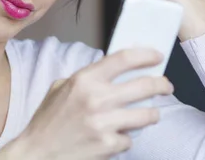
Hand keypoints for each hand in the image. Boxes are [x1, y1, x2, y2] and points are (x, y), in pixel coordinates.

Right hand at [4, 48, 173, 159]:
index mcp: (84, 80)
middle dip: (161, 84)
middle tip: (166, 86)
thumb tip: (113, 69)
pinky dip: (126, 137)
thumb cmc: (48, 120)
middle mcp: (96, 99)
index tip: (156, 56)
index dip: (145, 55)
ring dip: (152, 113)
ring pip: (147, 114)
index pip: (124, 59)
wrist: (38, 153)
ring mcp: (104, 123)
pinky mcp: (108, 145)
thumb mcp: (60, 88)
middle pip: (144, 85)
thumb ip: (85, 78)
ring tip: (150, 113)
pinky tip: (116, 136)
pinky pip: (130, 138)